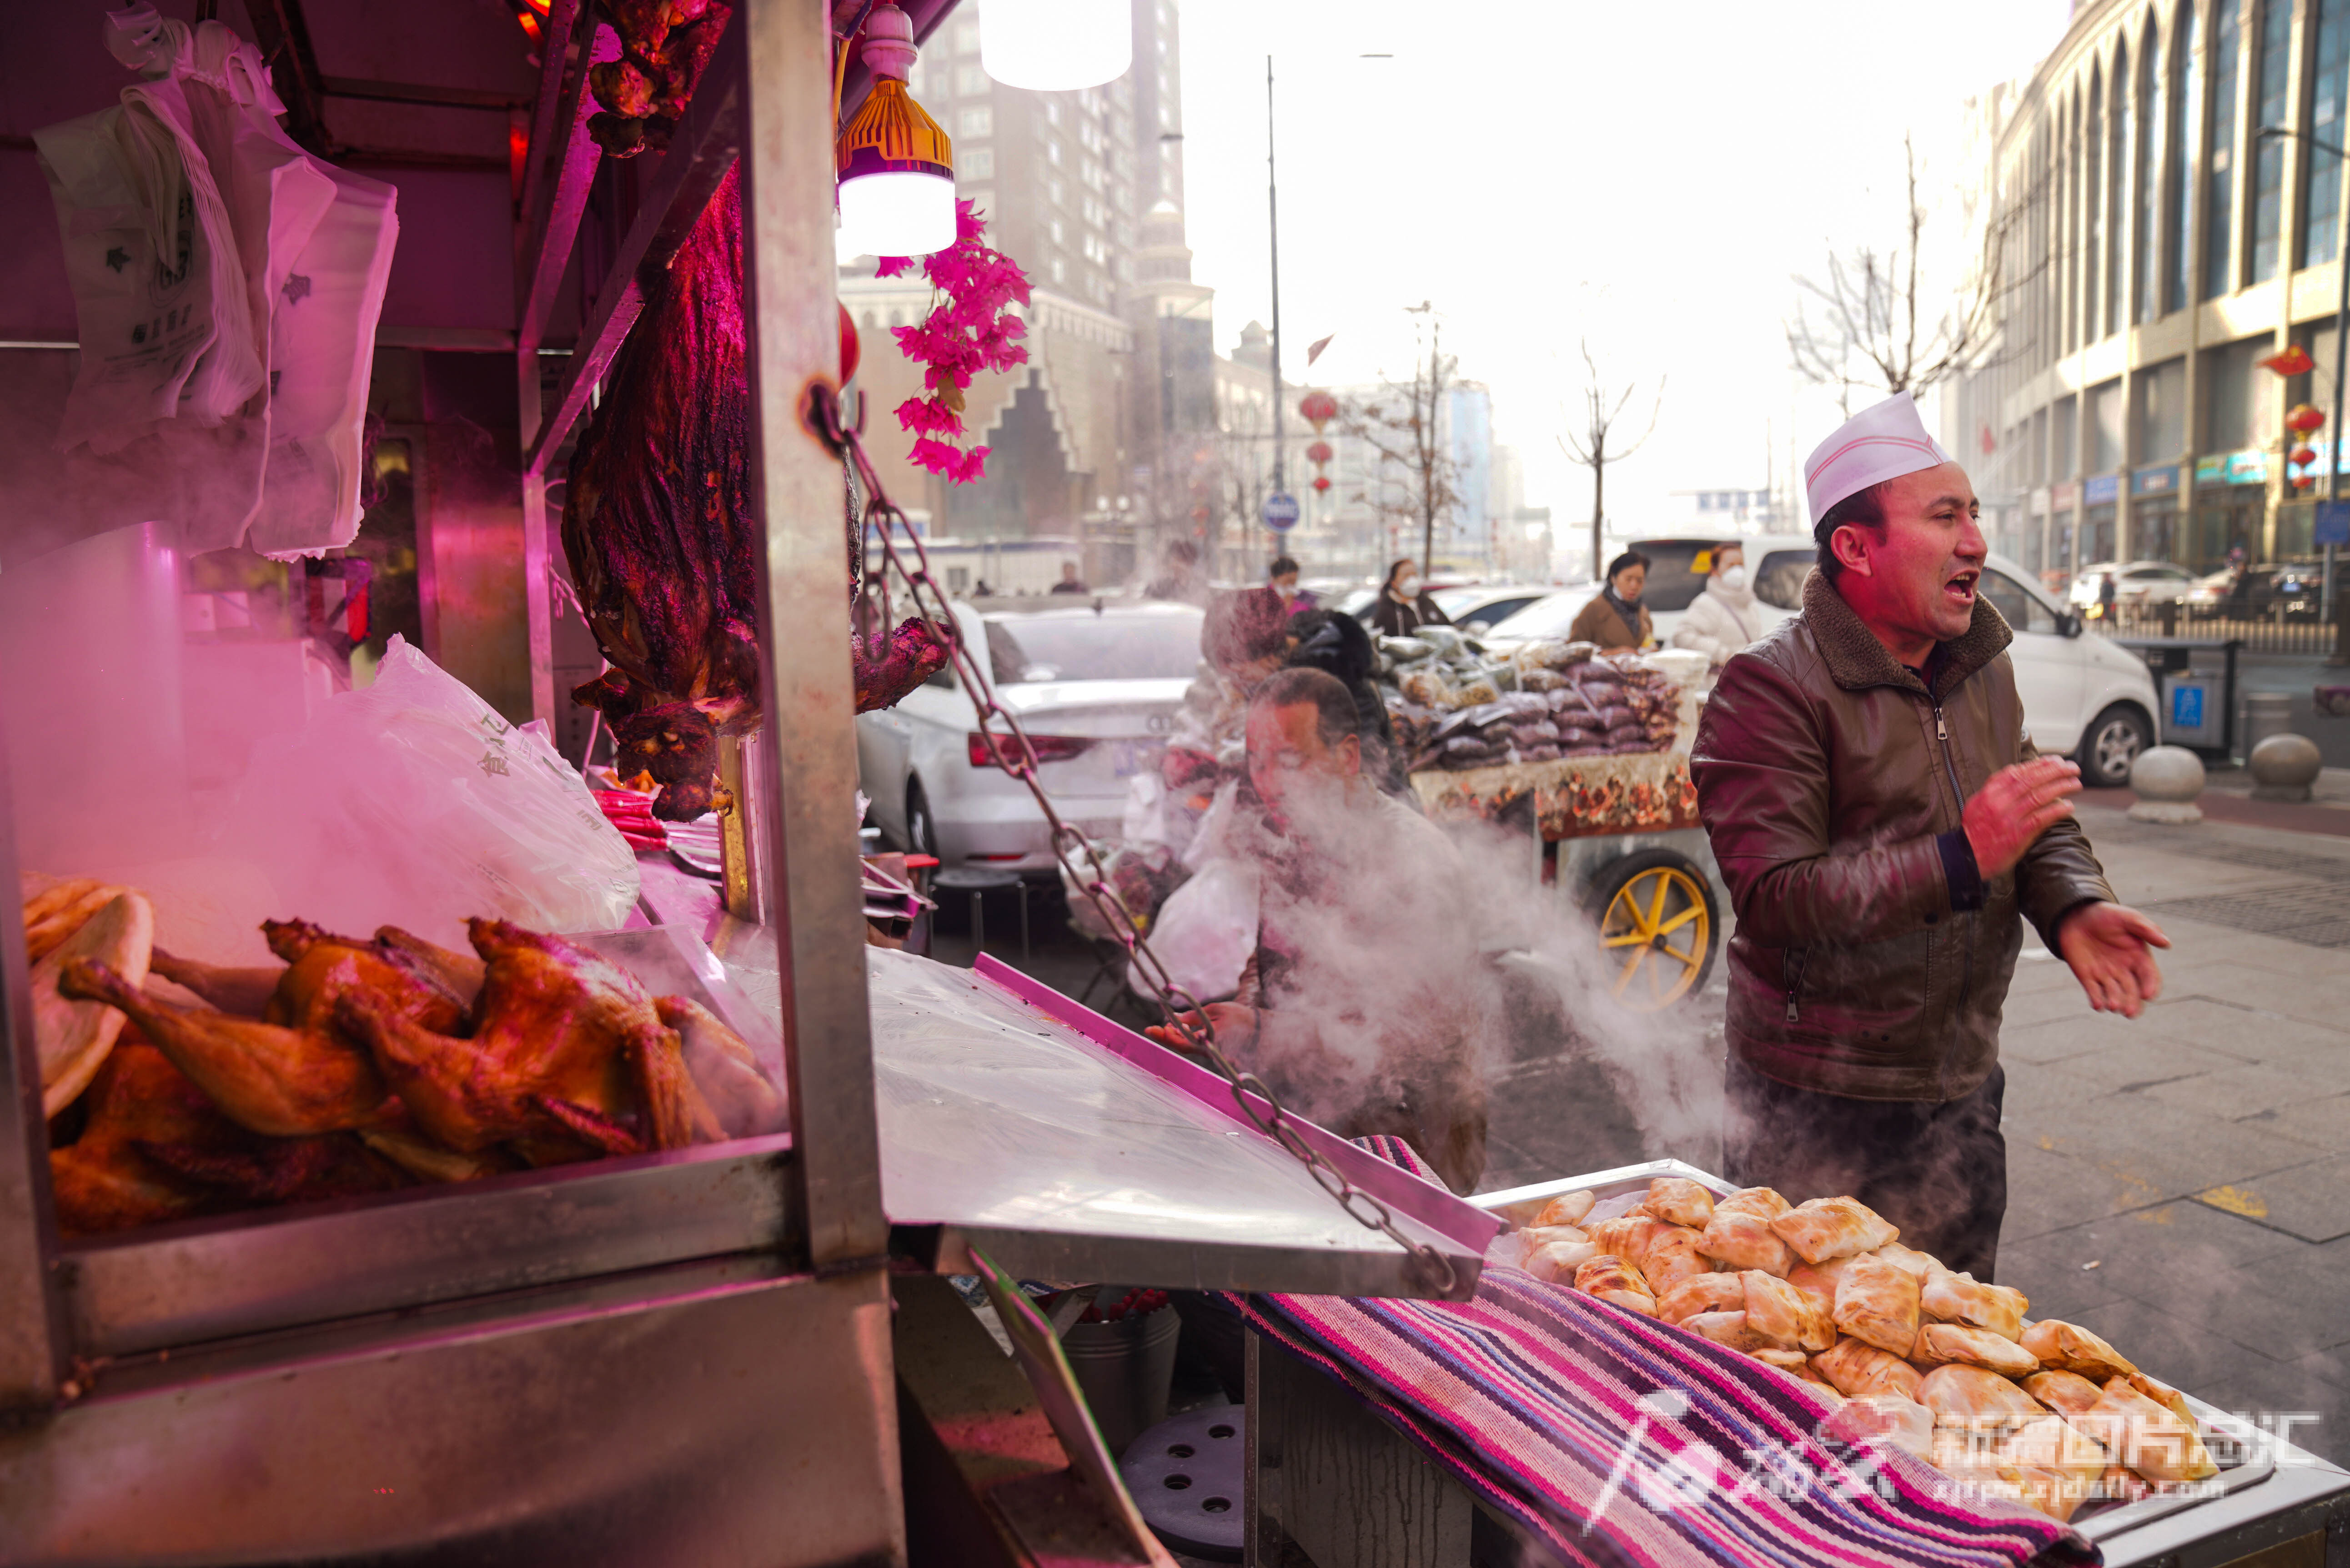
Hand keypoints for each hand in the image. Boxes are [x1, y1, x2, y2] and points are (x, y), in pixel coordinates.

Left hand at [1143, 1002, 1256, 1053]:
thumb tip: (1174, 1019)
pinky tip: (1179, 1028)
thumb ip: (1195, 1015)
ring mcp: (1211, 1052)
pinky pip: (1195, 1045)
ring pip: (1187, 1046)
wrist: (1261, 1030)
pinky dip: (1185, 1037)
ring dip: (1174, 1037)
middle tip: (1149, 1029)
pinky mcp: (1214, 1049)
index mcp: (1210, 1040)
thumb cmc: (1240, 1017)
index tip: (1156, 1028)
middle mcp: (1209, 1050)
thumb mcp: (1217, 1010)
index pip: (1183, 1043)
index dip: (1167, 1037)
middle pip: (1181, 1047)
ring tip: (1163, 1026)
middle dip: (1165, 1037)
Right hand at [1963, 757, 2081, 876]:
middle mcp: (1999, 802)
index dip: (2040, 764)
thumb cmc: (1974, 830)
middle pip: (2032, 781)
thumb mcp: (1978, 802)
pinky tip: (2068, 806)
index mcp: (1989, 792)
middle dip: (2056, 772)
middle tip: (2072, 768)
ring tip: (2075, 784)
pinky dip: (2056, 811)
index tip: (2055, 761)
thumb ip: (1996, 788)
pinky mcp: (2017, 835)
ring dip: (2061, 788)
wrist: (1965, 857)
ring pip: (2039, 797)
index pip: (2018, 772)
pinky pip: (2041, 819)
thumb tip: (2016, 773)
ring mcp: (2009, 819)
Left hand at [2056, 901, 2169, 1016]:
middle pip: (2133, 992)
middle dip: (2133, 1003)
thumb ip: (2146, 929)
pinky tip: (2098, 1004)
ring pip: (2115, 995)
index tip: (2148, 995)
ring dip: (2115, 1002)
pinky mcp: (2088, 977)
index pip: (2149, 977)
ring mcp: (2106, 975)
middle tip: (2130, 1012)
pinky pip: (2093, 992)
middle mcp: (2125, 970)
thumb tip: (2167, 943)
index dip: (2150, 987)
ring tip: (2115, 1006)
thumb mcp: (2128, 918)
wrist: (2077, 915)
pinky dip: (2096, 1000)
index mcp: (2139, 958)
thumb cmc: (2107, 916)